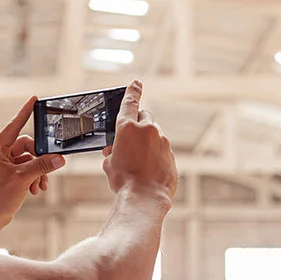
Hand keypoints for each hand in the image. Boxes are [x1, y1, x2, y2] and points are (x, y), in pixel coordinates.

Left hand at [0, 95, 64, 244]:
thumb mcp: (22, 179)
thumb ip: (42, 166)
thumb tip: (59, 158)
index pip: (13, 126)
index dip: (24, 112)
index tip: (34, 99)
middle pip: (26, 146)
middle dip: (39, 159)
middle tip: (47, 170)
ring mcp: (2, 165)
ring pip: (28, 160)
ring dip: (37, 171)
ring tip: (40, 186)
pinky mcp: (7, 175)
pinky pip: (25, 169)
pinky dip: (33, 177)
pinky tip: (36, 189)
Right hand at [102, 80, 176, 202]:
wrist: (146, 197)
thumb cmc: (124, 181)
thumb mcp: (109, 164)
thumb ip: (111, 151)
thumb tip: (114, 151)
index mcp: (127, 127)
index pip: (130, 102)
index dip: (132, 91)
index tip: (136, 83)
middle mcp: (147, 129)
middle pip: (144, 117)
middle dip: (137, 123)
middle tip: (129, 138)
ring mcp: (162, 140)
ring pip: (154, 134)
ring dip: (146, 141)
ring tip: (137, 161)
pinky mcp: (171, 153)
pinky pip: (161, 149)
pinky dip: (155, 154)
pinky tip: (148, 169)